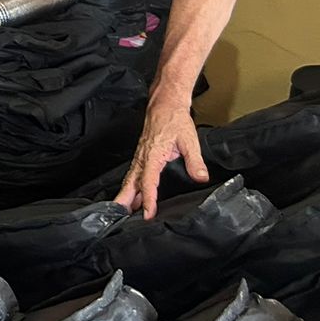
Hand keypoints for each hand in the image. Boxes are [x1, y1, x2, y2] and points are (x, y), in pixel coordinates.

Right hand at [113, 94, 208, 219]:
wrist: (165, 104)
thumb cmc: (174, 119)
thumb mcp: (189, 140)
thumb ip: (194, 161)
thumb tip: (200, 177)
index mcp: (152, 154)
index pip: (148, 181)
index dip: (148, 199)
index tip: (148, 213)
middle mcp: (142, 157)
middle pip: (131, 182)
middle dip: (125, 200)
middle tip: (119, 216)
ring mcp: (140, 156)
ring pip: (130, 179)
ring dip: (126, 194)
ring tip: (122, 211)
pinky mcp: (141, 154)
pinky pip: (133, 173)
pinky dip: (131, 186)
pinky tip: (134, 195)